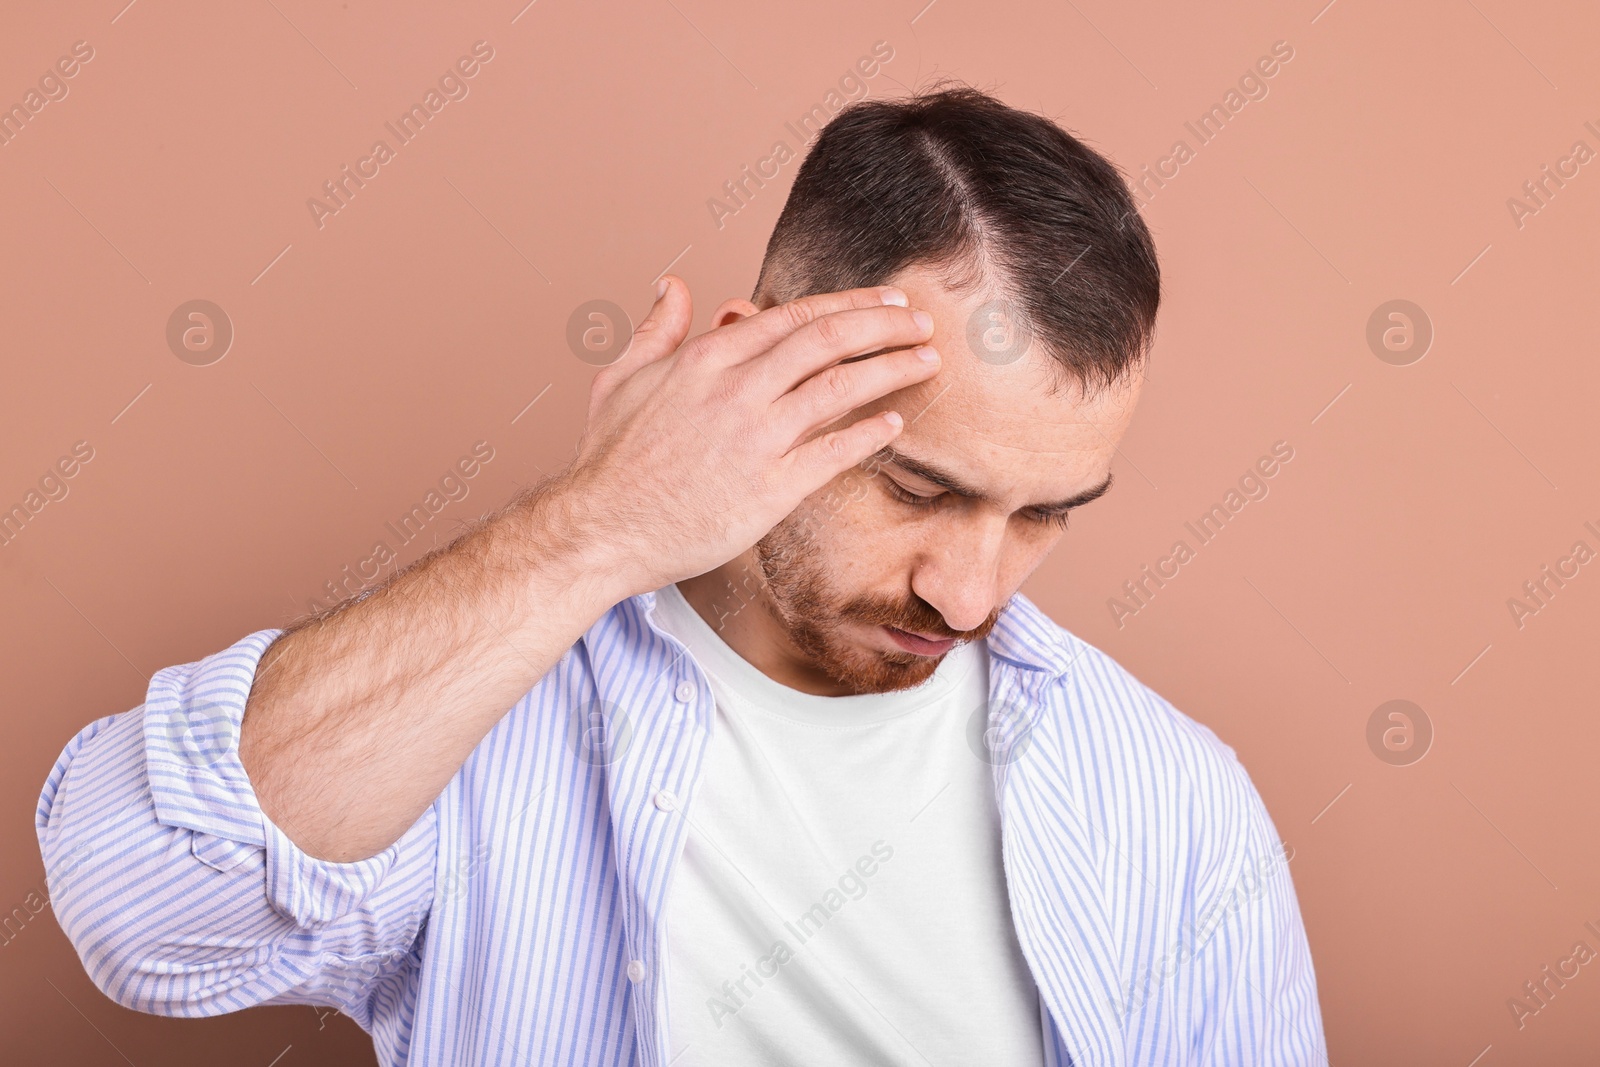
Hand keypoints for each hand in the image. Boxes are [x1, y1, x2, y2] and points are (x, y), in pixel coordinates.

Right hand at [559, 275, 940, 598]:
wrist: (601, 530)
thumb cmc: (609, 461)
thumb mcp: (620, 379)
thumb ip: (656, 329)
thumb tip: (672, 286)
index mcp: (706, 358)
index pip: (794, 317)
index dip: (849, 305)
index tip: (885, 303)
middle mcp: (736, 389)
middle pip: (829, 341)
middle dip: (885, 326)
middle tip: (923, 324)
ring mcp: (756, 439)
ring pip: (841, 389)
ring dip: (892, 370)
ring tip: (927, 362)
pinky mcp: (769, 489)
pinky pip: (834, 453)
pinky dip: (870, 434)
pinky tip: (897, 424)